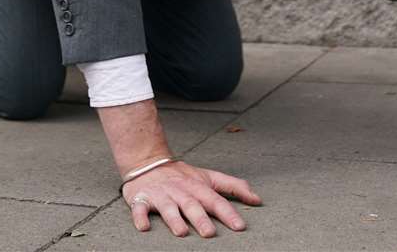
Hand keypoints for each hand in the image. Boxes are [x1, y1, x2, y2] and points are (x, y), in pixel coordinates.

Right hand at [124, 161, 261, 237]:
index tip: (240, 226)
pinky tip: (143, 227)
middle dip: (201, 219)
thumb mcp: (209, 177)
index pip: (215, 200)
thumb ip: (234, 187)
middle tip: (210, 233)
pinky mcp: (141, 198)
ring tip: (181, 232)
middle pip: (192, 205)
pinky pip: (139, 208)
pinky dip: (140, 217)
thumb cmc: (182, 176)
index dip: (228, 213)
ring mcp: (161, 195)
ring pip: (168, 207)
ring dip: (174, 219)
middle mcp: (180, 191)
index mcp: (198, 187)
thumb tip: (257, 199)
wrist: (147, 162)